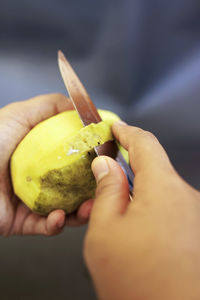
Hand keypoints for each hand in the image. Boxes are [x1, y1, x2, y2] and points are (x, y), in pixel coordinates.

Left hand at [0, 94, 92, 235]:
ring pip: (65, 210)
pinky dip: (55, 224)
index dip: (92, 160)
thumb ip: (49, 107)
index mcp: (41, 156)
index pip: (74, 159)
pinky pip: (44, 227)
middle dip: (92, 191)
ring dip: (80, 213)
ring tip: (87, 209)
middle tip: (104, 190)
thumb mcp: (19, 115)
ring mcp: (31, 201)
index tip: (108, 160)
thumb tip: (77, 104)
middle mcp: (39, 178)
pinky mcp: (21, 222)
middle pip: (74, 186)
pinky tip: (58, 217)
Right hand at [84, 121, 199, 299]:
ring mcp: (196, 215)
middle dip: (126, 175)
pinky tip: (138, 236)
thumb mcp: (106, 231)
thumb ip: (106, 190)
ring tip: (118, 224)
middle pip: (153, 170)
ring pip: (161, 192)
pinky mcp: (197, 230)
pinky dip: (151, 213)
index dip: (127, 132)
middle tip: (103, 187)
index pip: (145, 144)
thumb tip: (106, 165)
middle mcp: (187, 197)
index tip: (116, 129)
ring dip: (138, 199)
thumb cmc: (140, 283)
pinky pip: (171, 209)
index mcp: (164, 189)